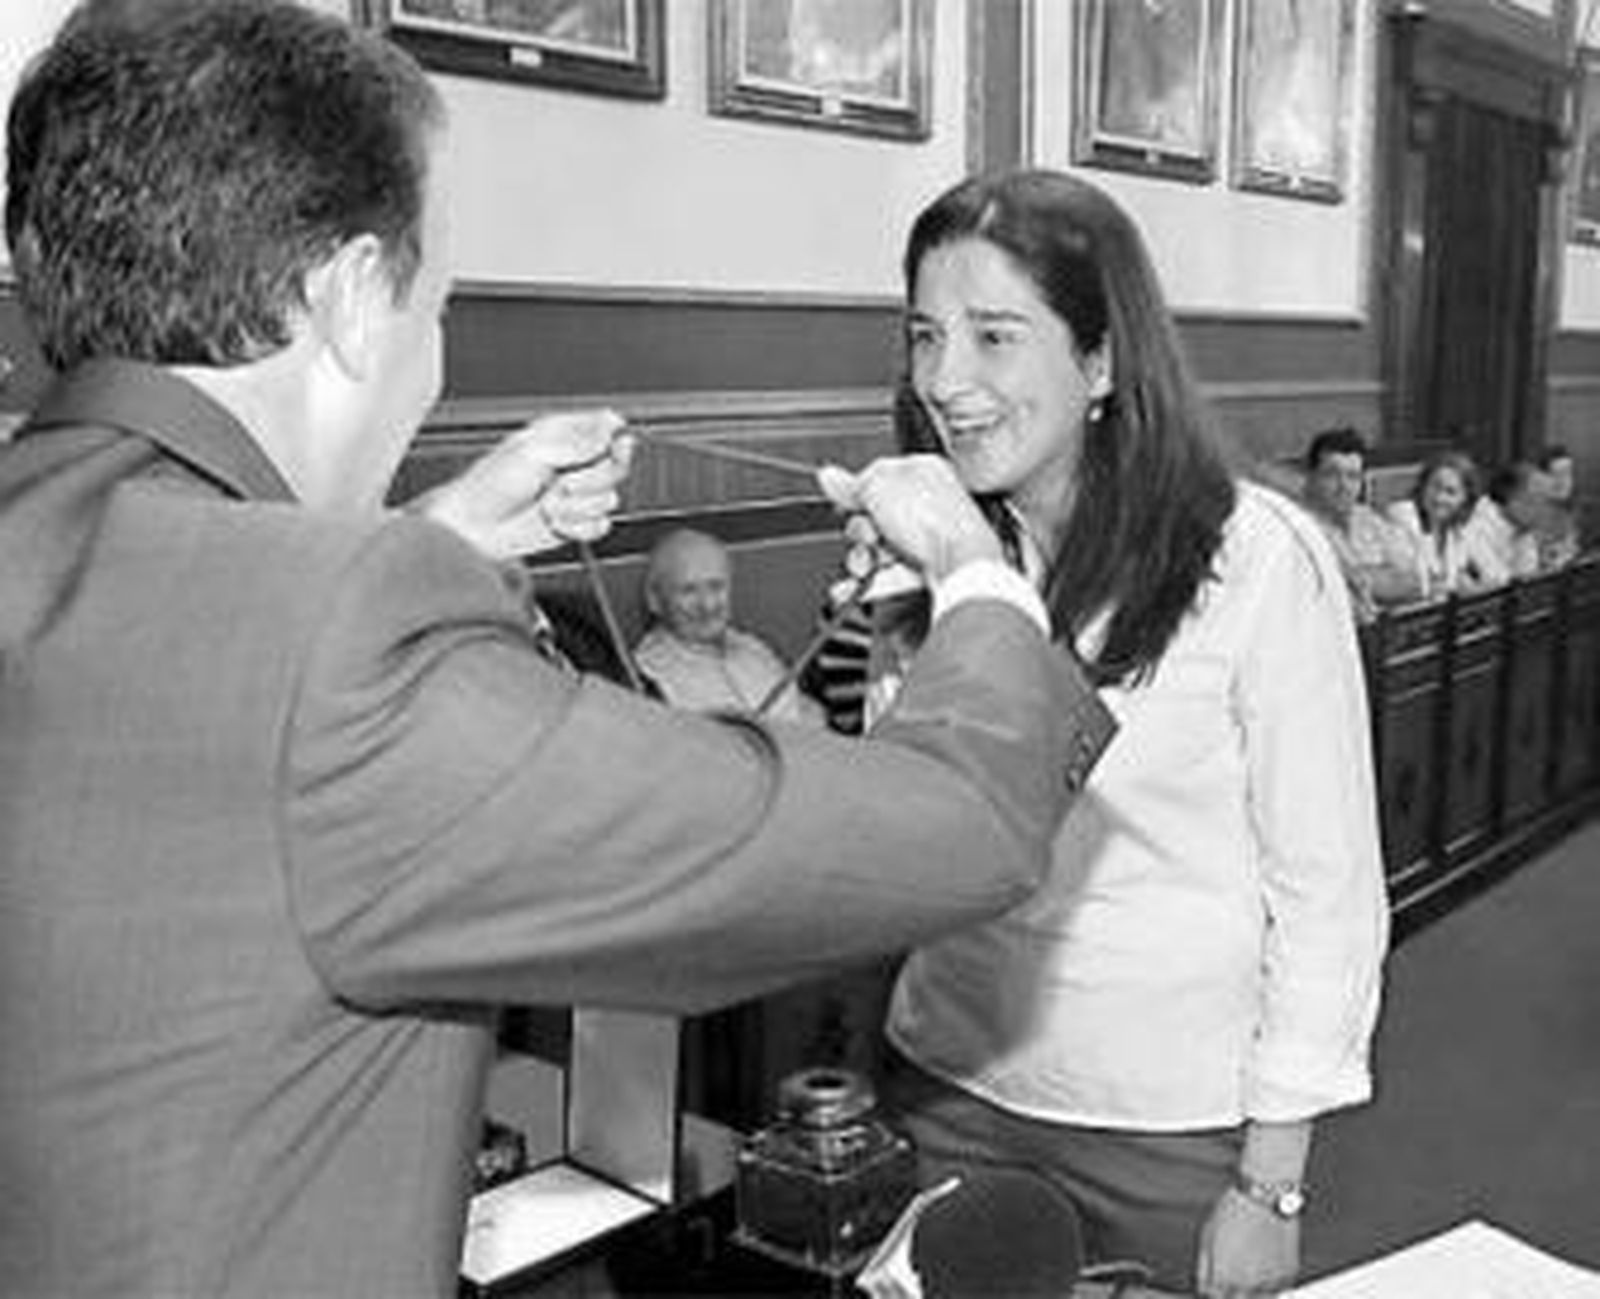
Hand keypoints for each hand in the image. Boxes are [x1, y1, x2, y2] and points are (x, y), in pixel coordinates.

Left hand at [416, 410, 632, 558]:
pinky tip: (556, 523)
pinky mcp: (576, 523)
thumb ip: (577, 441)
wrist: (473, 527)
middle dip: (592, 480)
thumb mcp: (533, 451)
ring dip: (578, 507)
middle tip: (564, 483)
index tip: (611, 448)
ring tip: (549, 505)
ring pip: (609, 500)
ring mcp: (577, 495)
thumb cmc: (488, 485)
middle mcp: (574, 463)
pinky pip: (600, 526)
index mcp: (563, 435)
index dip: (615, 439)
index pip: (608, 428)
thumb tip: (611, 428)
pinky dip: (578, 528)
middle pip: (617, 467)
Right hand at [817, 455, 1001, 583]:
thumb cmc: (934, 518)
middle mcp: (929, 502)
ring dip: (866, 557)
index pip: (878, 479)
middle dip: (862, 529)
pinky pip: (893, 575)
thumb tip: (829, 476)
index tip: (846, 504)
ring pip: (882, 549)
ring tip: (871, 559)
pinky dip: (874, 581)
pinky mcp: (931, 568)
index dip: (857, 494)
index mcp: (922, 470)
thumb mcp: (877, 484)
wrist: (958, 564)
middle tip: (869, 532)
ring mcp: (932, 537)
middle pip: (876, 517)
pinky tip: (857, 585)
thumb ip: (851, 482)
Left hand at [1195, 1188, 1300, 1297]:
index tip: (1213, 1286)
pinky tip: (1264, 1268)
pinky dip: (1270, 1286)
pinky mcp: (1288, 1277)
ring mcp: (1269, 1284)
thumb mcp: (1208, 1236)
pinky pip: (1277, 1291)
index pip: (1211, 1298)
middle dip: (1230, 1295)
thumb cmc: (1233, 1212)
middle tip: (1232, 1277)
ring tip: (1248, 1274)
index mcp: (1222, 1276)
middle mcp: (1246, 1286)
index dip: (1212, 1292)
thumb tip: (1205, 1288)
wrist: (1265, 1196)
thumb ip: (1205, 1268)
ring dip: (1251, 1294)